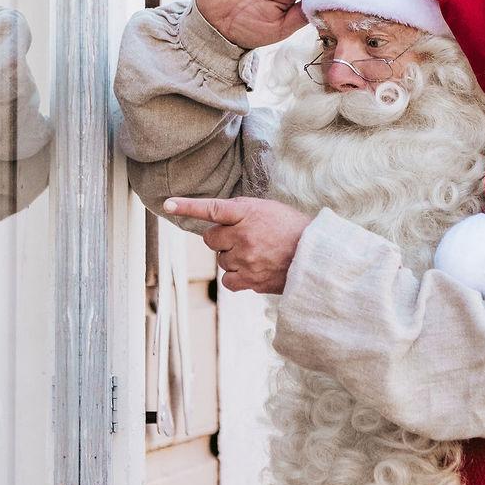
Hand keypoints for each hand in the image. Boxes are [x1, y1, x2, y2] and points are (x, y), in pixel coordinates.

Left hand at [164, 196, 312, 294]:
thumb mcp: (269, 209)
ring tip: (257, 255)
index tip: (168, 204)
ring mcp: (245, 259)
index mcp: (247, 213)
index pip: (212, 208)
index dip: (187, 206)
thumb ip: (242, 212)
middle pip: (211, 239)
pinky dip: (237, 277)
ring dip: (233, 258)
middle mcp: (243, 235)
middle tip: (244, 239)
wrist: (316, 257)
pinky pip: (228, 280)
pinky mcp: (250, 280)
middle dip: (222, 240)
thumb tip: (220, 220)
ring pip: (221, 260)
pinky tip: (253, 271)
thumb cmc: (293, 230)